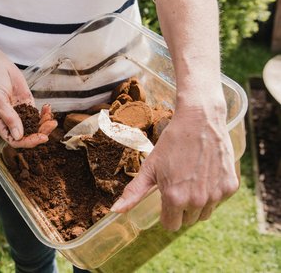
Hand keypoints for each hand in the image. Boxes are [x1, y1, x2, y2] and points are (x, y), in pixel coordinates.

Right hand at [0, 48, 56, 147]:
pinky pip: (37, 113)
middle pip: (27, 135)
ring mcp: (19, 112)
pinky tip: (48, 109)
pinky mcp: (26, 103)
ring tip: (52, 119)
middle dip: (40, 133)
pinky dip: (44, 113)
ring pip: (34, 125)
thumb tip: (18, 136)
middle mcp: (10, 120)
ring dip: (44, 124)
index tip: (40, 137)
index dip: (27, 142)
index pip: (14, 140)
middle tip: (50, 126)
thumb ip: (9, 117)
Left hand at [110, 103, 238, 230]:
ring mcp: (216, 195)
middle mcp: (197, 201)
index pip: (170, 225)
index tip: (165, 198)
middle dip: (181, 208)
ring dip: (198, 203)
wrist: (200, 121)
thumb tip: (116, 211)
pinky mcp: (230, 187)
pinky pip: (219, 201)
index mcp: (175, 198)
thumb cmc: (172, 143)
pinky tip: (205, 174)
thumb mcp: (149, 168)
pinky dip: (213, 192)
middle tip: (178, 185)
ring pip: (204, 213)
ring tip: (191, 180)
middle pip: (187, 221)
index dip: (166, 213)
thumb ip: (133, 193)